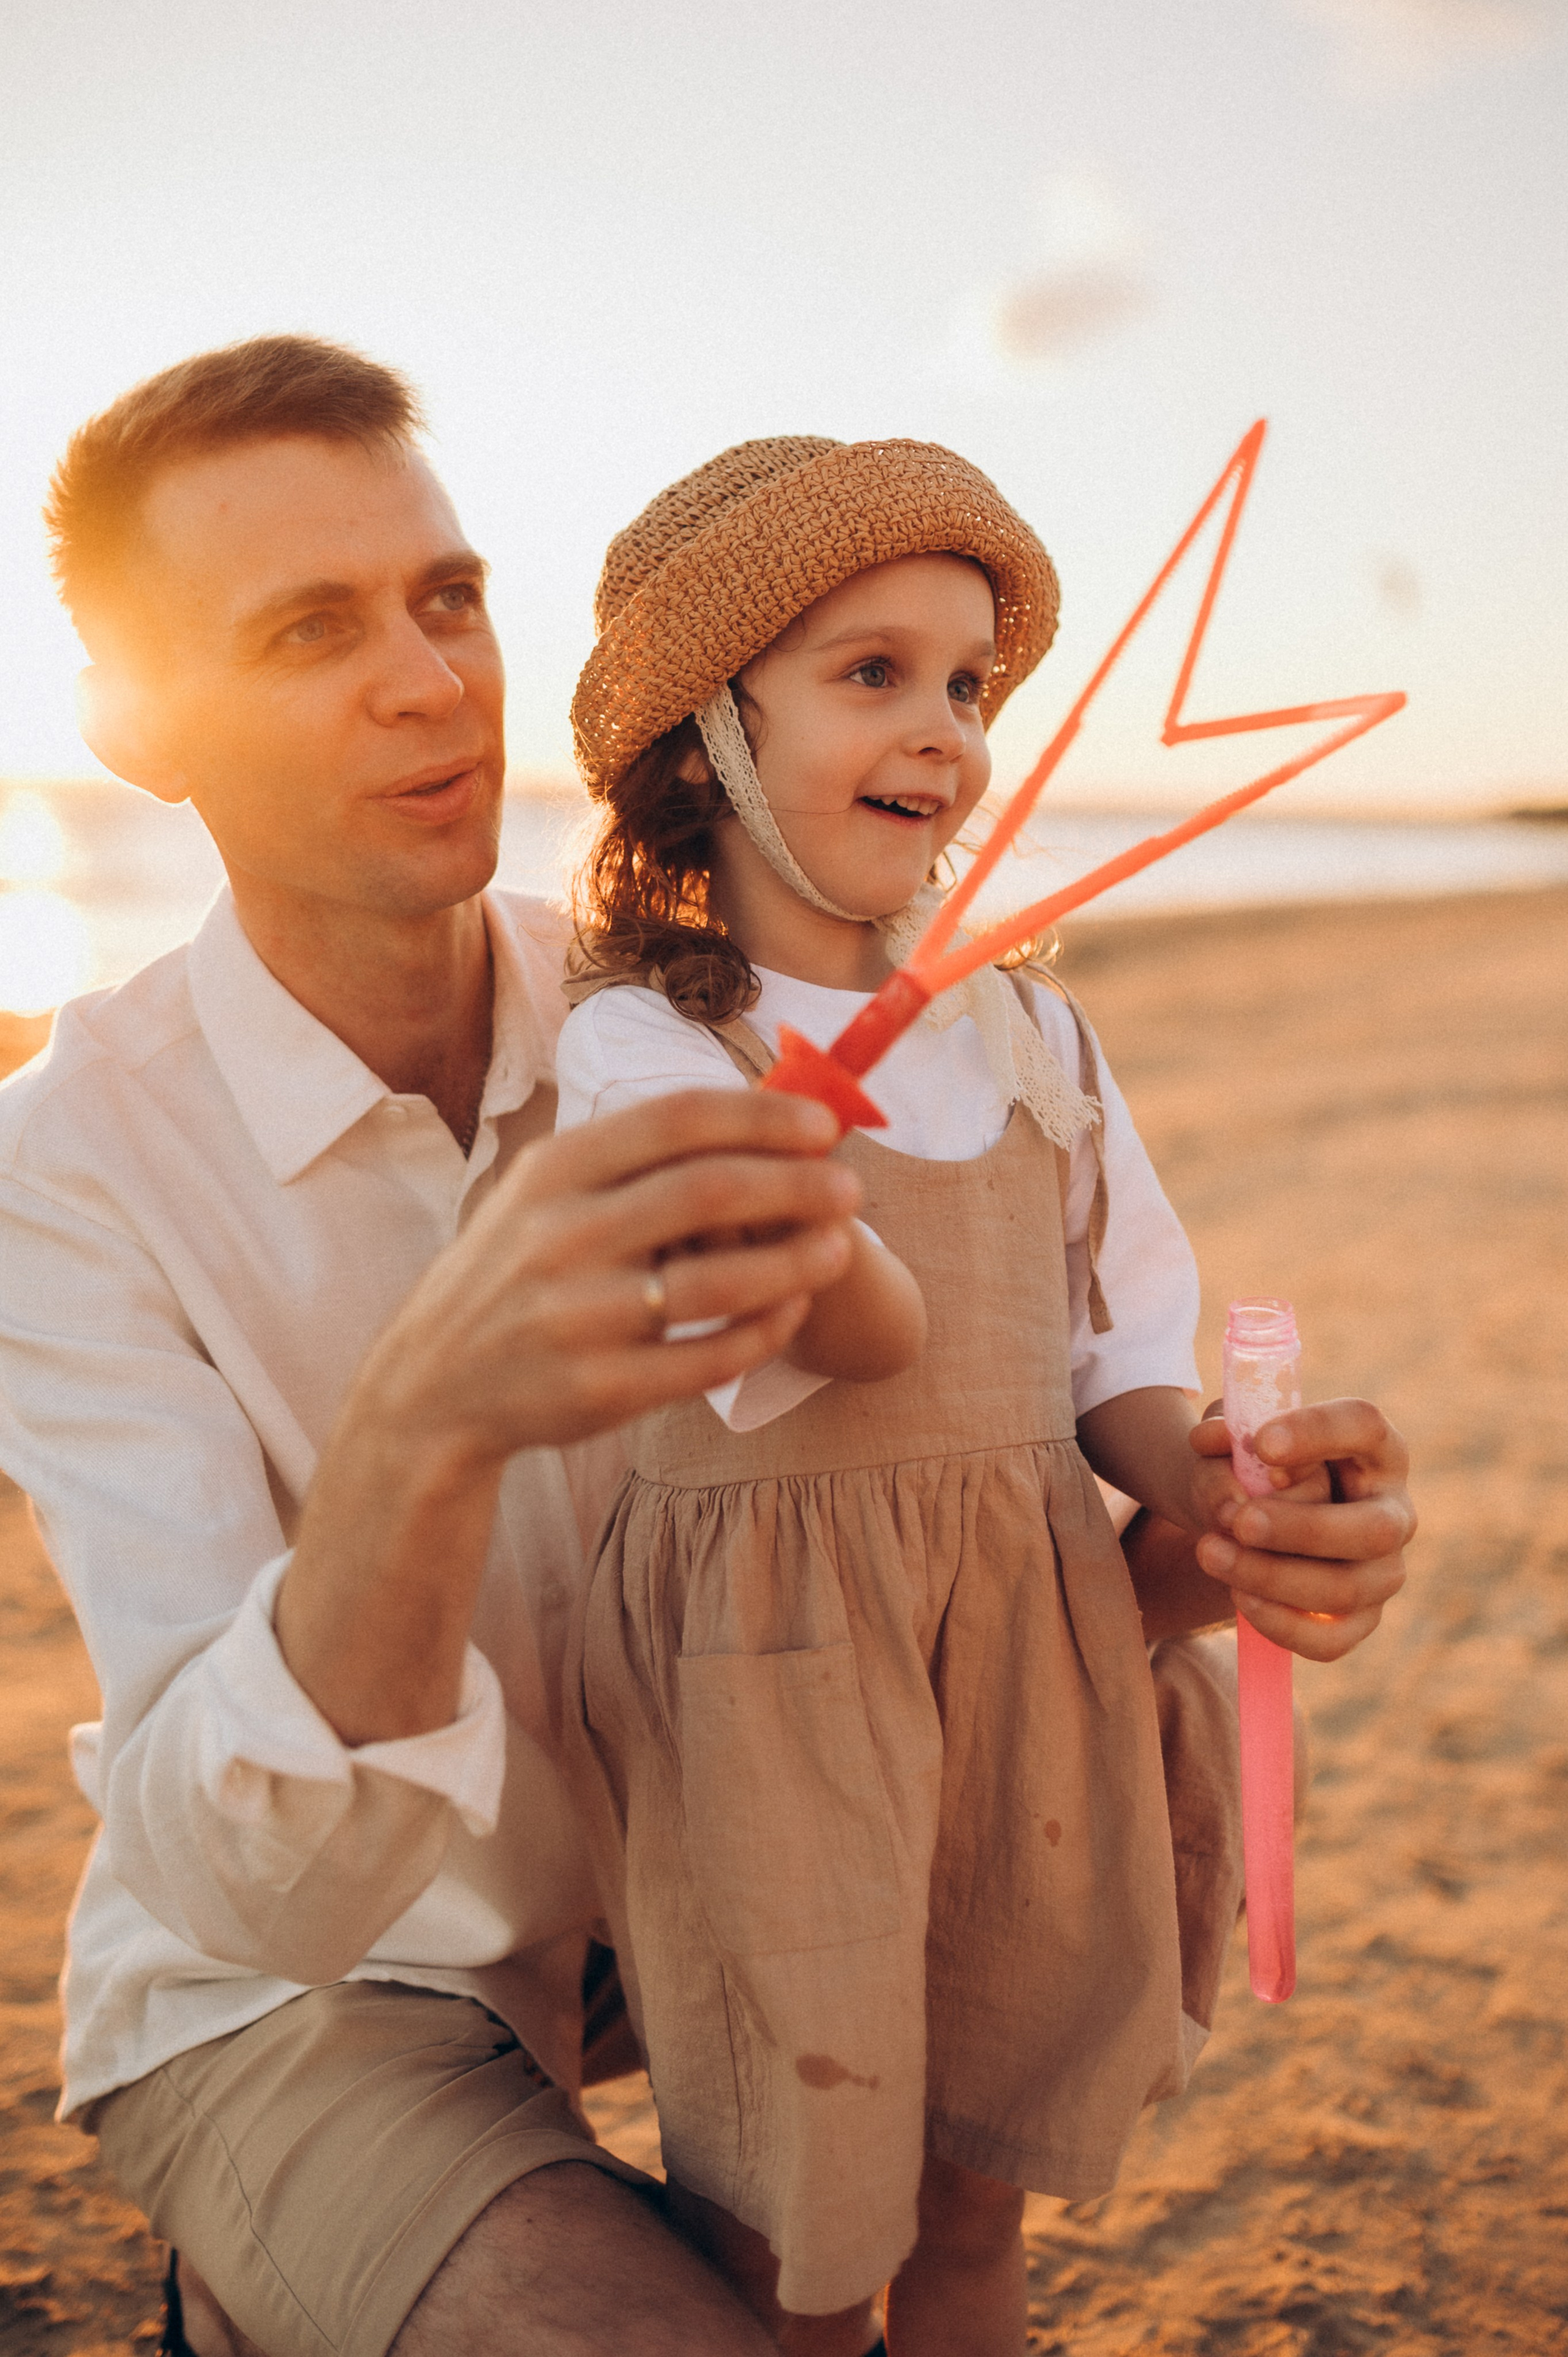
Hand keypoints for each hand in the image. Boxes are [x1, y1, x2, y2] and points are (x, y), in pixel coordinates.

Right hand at [282, 1087, 862, 1741]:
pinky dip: (765, 1329)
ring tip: (840, 1246)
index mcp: (553, 1171)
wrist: (432, 1388)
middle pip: (710, 1191)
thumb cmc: (514, 1273)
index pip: (677, 1119)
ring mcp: (579, 1317)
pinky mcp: (600, 1390)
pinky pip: (711, 1356)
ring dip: (798, 1259)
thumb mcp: (543, 1194)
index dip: (763, 1115)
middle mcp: (561, 1236)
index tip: (825, 1123)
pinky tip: (792, 1308)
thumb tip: (756, 1112)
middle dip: (798, 1185)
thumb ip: (632, 1156)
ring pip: (721, 1278)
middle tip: (851, 1186)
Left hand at [1188, 1399, 1413, 1661]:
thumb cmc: (1252, 1466)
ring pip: (1346, 1589)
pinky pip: (1331, 1640)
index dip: (1318, 1432)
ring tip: (1211, 1552)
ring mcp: (1383, 1571)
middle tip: (1239, 1520)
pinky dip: (1280, 1623)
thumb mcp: (1236, 1438)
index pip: (1365, 1426)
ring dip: (1272, 1575)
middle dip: (1301, 1529)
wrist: (1249, 1520)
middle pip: (1373, 1529)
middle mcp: (1393, 1511)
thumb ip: (1225, 1434)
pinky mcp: (1360, 1619)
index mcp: (1374, 1448)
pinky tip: (1238, 1595)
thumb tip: (1210, 1441)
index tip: (1261, 1443)